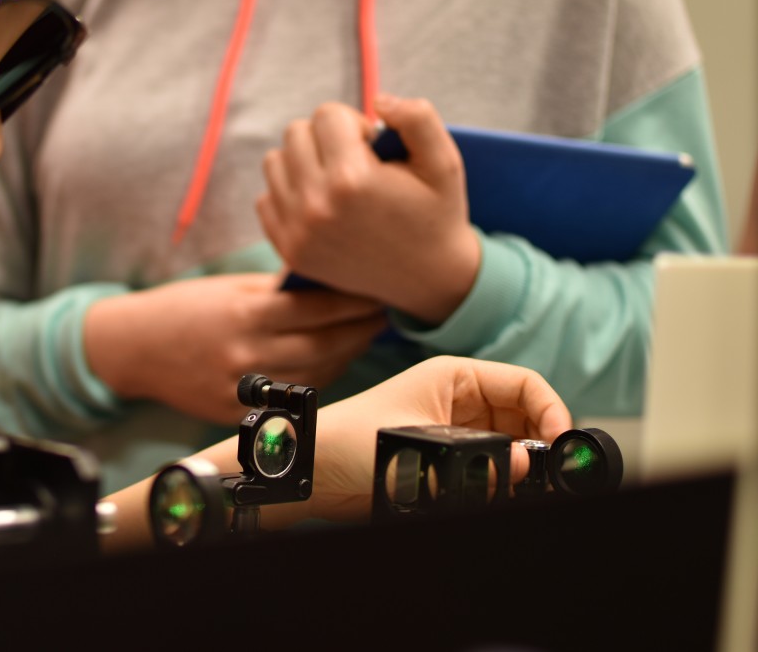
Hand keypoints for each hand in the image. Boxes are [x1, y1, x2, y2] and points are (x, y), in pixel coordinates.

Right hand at [83, 273, 386, 424]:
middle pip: (323, 346)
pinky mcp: (236, 411)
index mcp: (244, 314)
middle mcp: (245, 354)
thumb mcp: (228, 288)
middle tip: (381, 315)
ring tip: (361, 336)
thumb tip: (327, 283)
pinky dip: (315, 378)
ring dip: (344, 355)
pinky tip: (328, 361)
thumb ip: (276, 291)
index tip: (377, 294)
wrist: (135, 348)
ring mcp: (241, 388)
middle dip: (359, 330)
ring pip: (313, 376)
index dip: (353, 303)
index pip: (316, 309)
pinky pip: (289, 397)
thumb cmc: (183, 308)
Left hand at [256, 94, 481, 324]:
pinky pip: (265, 198)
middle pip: (295, 133)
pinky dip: (290, 194)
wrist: (427, 279)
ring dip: (303, 162)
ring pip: (275, 162)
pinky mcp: (288, 249)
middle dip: (325, 138)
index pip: (327, 114)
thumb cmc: (436, 213)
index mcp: (351, 179)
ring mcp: (297, 231)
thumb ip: (417, 117)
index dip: (354, 124)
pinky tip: (321, 204)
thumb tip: (378, 100)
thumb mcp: (444, 161)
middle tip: (354, 162)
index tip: (372, 148)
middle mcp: (316, 205)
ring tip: (335, 180)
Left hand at [278, 356, 572, 524]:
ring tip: (517, 488)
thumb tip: (523, 464)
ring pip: (513, 449)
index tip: (561, 442)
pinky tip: (495, 495)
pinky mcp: (449, 463)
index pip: (524, 384)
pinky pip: (492, 472)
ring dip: (520, 468)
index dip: (550, 410)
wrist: (312, 474)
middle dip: (539, 445)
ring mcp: (457, 434)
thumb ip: (473, 460)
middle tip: (546, 475)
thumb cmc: (347, 441)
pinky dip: (500, 485)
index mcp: (454, 378)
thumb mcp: (413, 444)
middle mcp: (460, 403)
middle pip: (526, 419)